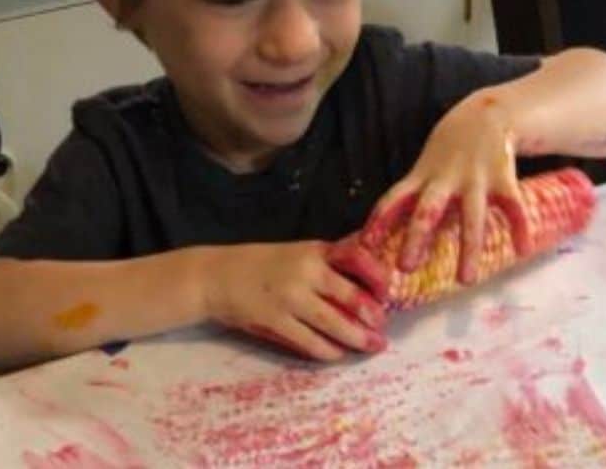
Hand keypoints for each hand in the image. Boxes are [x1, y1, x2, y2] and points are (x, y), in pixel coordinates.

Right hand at [196, 241, 391, 360]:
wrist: (216, 276)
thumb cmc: (262, 264)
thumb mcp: (298, 251)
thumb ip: (329, 260)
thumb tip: (371, 267)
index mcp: (315, 250)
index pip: (359, 258)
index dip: (379, 277)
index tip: (389, 292)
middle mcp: (306, 271)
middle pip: (353, 297)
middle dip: (373, 317)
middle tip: (383, 329)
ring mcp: (290, 297)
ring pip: (335, 324)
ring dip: (357, 339)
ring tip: (371, 346)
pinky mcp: (275, 321)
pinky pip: (311, 342)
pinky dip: (328, 350)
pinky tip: (338, 354)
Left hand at [366, 93, 529, 283]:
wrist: (486, 114)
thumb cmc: (449, 151)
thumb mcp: (426, 167)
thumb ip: (413, 197)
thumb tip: (389, 234)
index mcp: (422, 178)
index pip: (394, 199)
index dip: (379, 221)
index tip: (365, 245)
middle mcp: (446, 180)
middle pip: (428, 211)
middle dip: (417, 238)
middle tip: (406, 267)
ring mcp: (475, 180)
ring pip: (472, 217)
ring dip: (468, 249)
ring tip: (465, 280)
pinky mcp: (503, 178)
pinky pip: (512, 206)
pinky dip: (519, 227)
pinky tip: (522, 251)